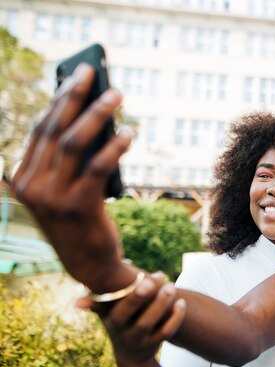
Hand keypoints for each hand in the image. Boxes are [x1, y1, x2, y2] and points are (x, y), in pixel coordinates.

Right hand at [11, 64, 133, 291]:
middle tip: (93, 71)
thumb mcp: (68, 187)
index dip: (59, 100)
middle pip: (54, 129)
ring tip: (117, 95)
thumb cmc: (82, 221)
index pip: (40, 129)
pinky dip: (115, 146)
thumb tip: (94, 114)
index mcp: (24, 178)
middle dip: (75, 96)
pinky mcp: (77, 207)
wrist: (91, 266)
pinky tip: (129, 133)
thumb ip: (71, 158)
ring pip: (74, 143)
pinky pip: (98, 167)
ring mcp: (51, 198)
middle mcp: (31, 186)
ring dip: (97, 114)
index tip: (75, 75)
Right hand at [76, 273, 185, 366]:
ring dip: (161, 303)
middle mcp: (120, 329)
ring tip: (171, 286)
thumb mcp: (109, 311)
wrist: (130, 356)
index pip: (113, 302)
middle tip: (159, 276)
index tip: (143, 275)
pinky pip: (165, 332)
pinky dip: (175, 318)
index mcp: (110, 317)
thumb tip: (125, 263)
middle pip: (127, 313)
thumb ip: (108, 293)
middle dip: (141, 295)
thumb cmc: (121, 322)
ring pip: (147, 322)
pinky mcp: (153, 344)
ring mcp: (136, 339)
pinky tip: (182, 303)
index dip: (127, 289)